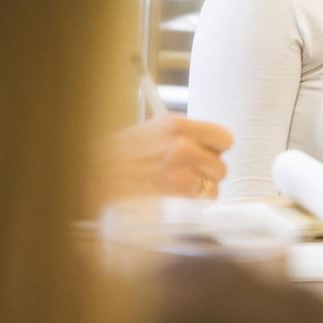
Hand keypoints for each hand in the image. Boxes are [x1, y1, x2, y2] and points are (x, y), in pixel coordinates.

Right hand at [94, 115, 233, 202]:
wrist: (100, 174)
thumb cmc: (121, 155)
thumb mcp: (152, 131)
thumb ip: (179, 135)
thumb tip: (203, 143)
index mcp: (176, 124)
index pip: (222, 137)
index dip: (218, 149)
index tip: (211, 154)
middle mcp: (182, 142)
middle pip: (221, 163)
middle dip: (210, 172)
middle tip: (194, 173)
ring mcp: (180, 165)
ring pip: (215, 181)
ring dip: (204, 187)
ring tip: (187, 186)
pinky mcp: (176, 186)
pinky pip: (204, 195)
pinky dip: (197, 198)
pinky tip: (182, 195)